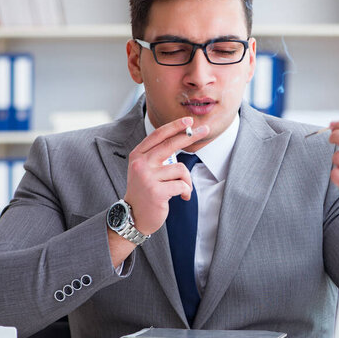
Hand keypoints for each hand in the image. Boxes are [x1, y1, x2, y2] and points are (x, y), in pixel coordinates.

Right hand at [124, 117, 209, 234]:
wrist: (133, 217)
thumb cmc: (145, 192)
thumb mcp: (145, 169)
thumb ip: (157, 156)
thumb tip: (181, 138)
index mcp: (137, 155)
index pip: (158, 136)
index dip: (174, 126)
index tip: (188, 121)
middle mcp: (140, 164)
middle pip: (170, 145)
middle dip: (190, 136)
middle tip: (205, 129)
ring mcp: (147, 178)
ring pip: (180, 169)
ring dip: (187, 181)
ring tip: (182, 190)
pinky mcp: (156, 191)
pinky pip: (182, 185)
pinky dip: (186, 191)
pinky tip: (181, 197)